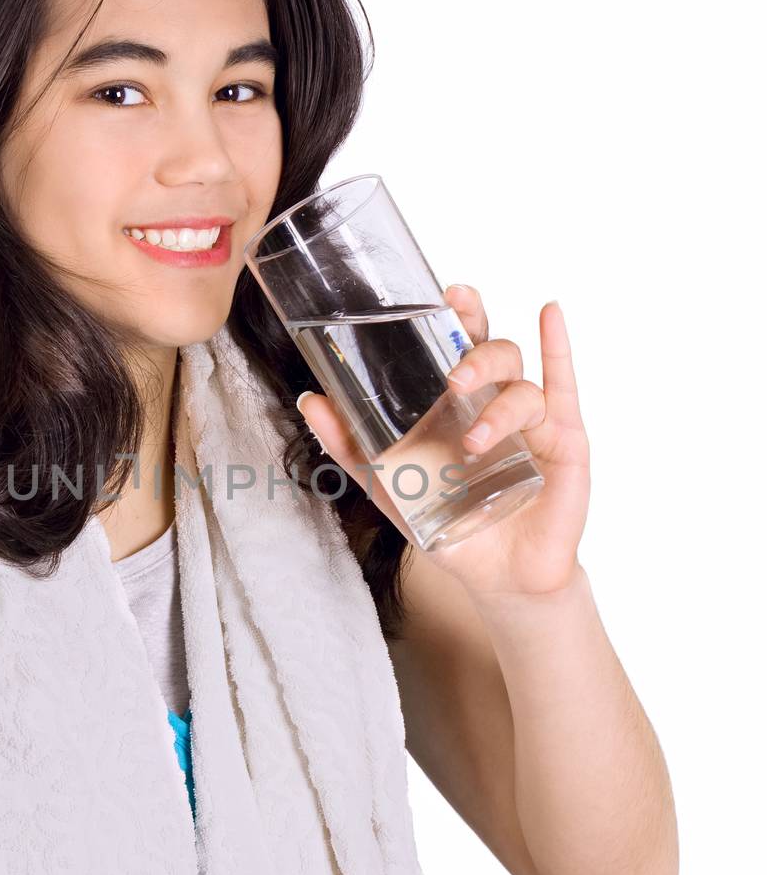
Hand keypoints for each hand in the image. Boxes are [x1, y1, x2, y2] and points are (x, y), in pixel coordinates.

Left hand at [296, 283, 589, 600]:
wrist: (498, 578)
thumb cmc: (448, 524)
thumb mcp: (388, 486)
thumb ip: (349, 445)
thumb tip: (310, 399)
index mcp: (457, 403)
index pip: (456, 346)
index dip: (453, 317)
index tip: (441, 296)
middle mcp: (495, 400)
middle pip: (493, 351)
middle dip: (476, 351)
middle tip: (455, 374)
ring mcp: (533, 419)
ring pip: (522, 385)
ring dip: (498, 407)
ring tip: (472, 444)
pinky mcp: (564, 441)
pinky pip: (563, 387)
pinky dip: (558, 349)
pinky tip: (549, 314)